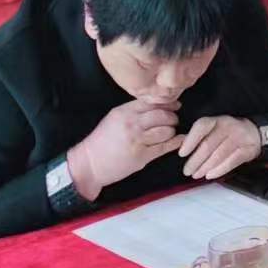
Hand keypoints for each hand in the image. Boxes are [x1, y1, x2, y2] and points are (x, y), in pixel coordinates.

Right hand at [67, 98, 183, 199]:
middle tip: (174, 120)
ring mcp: (137, 140)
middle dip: (172, 117)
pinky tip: (180, 140)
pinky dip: (176, 142)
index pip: (152, 102)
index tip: (175, 106)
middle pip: (162, 115)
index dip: (167, 104)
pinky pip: (164, 147)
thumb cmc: (101, 142)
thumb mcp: (113, 119)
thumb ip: (133, 111)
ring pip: (166, 130)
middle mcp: (132, 123)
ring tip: (170, 133)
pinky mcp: (141, 156)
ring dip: (171, 131)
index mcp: (124, 112)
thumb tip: (157, 106)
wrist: (87, 165)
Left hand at [179, 115, 262, 180]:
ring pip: (219, 154)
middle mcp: (228, 126)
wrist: (255, 133)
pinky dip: (219, 170)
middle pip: (208, 144)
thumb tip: (181, 149)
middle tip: (187, 171)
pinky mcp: (247, 149)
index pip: (202, 126)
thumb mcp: (215, 129)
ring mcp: (239, 137)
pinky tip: (210, 175)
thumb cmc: (228, 133)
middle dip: (195, 160)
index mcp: (217, 120)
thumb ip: (199, 137)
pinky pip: (231, 161)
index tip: (182, 153)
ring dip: (205, 167)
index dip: (191, 140)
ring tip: (196, 175)